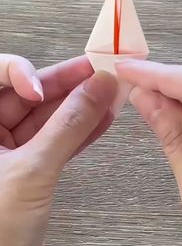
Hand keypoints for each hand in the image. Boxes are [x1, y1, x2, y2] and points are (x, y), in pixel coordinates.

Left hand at [0, 54, 116, 245]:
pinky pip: (58, 141)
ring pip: (47, 118)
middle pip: (28, 96)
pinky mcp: (32, 171)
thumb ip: (68, 127)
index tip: (46, 84)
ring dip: (79, 106)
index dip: (22, 73)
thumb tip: (95, 90)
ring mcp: (12, 153)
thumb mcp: (32, 172)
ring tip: (107, 92)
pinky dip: (81, 131)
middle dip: (64, 84)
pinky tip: (101, 119)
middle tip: (97, 73)